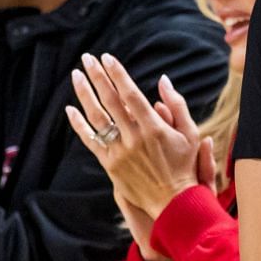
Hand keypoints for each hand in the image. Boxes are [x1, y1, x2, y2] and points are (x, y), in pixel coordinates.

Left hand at [65, 54, 206, 224]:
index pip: (130, 94)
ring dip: (84, 94)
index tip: (107, 58)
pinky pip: (90, 140)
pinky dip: (79, 124)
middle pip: (110, 101)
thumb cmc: (185, 165)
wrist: (174, 202)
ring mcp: (120, 152)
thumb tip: (163, 79)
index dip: (117, 74)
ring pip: (96, 118)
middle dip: (97, 76)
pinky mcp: (110, 165)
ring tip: (76, 75)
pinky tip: (70, 109)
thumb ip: (177, 104)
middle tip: (88, 58)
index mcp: (154, 128)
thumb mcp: (190, 134)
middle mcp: (134, 138)